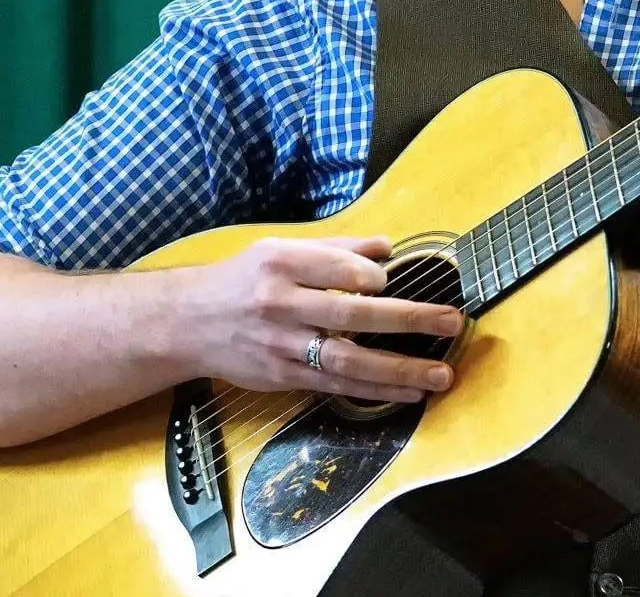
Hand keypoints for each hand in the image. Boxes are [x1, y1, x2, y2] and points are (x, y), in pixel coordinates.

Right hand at [177, 235, 461, 403]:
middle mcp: (280, 305)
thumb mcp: (279, 249)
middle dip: (407, 319)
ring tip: (440, 374)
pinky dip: (375, 390)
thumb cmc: (243, 279)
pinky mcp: (283, 377)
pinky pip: (335, 386)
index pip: (334, 268)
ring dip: (398, 369)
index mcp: (280, 264)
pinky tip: (408, 391)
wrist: (187, 322)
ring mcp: (282, 345)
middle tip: (451, 322)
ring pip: (346, 360)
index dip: (368, 275)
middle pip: (350, 315)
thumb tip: (387, 248)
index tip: (392, 279)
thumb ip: (335, 249)